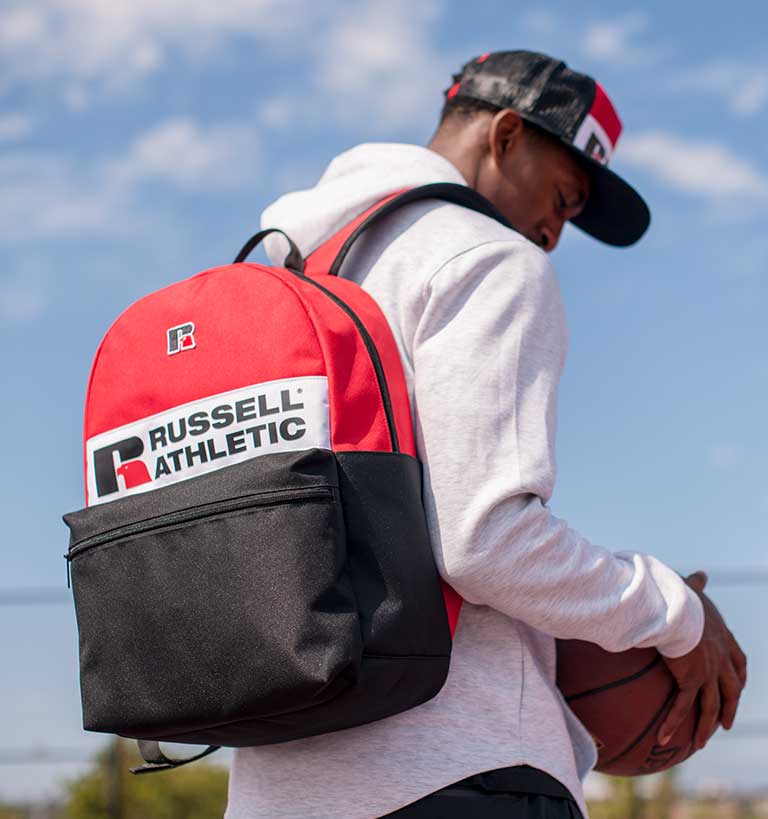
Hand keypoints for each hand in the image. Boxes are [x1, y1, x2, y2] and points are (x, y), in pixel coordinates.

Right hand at [657, 571, 746, 751]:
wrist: (673, 606)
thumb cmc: (678, 594)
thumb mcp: (691, 589)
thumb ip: (696, 585)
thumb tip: (702, 574)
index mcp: (721, 636)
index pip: (738, 660)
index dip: (738, 674)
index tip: (737, 683)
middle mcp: (720, 656)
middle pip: (731, 688)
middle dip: (730, 706)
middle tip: (726, 723)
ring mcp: (708, 671)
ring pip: (712, 706)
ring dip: (707, 726)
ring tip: (700, 742)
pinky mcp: (692, 679)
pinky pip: (683, 707)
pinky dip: (674, 724)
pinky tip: (664, 738)